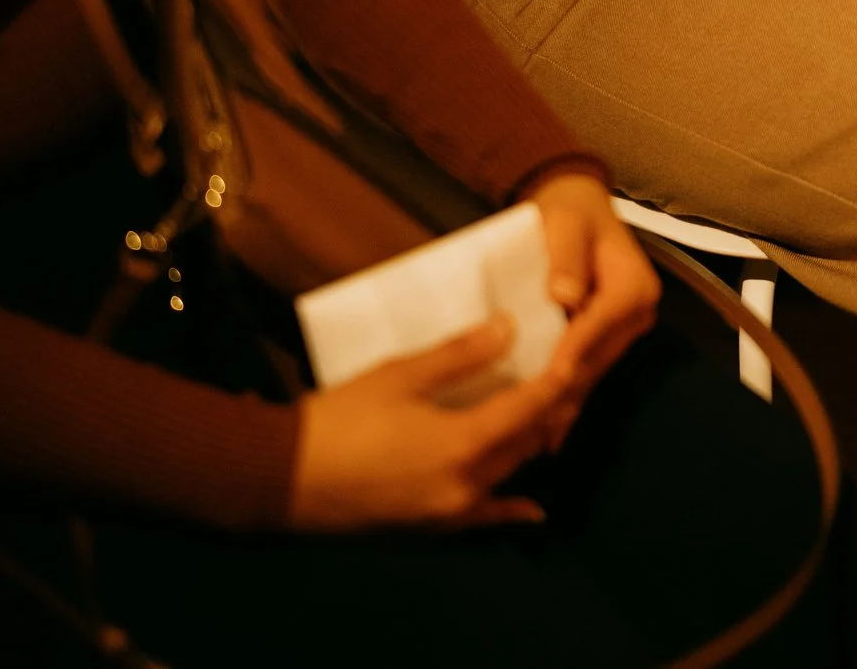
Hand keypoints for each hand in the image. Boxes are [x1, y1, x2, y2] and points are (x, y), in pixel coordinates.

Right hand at [289, 318, 570, 531]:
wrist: (279, 480)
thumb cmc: (338, 420)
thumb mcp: (399, 375)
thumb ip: (459, 355)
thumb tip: (509, 328)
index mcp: (463, 445)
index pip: (530, 409)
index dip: (557, 382)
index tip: (577, 355)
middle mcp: (467, 486)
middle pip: (527, 444)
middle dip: (550, 411)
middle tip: (566, 379)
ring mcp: (450, 514)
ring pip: (509, 474)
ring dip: (530, 446)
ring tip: (548, 416)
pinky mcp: (430, 529)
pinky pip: (484, 518)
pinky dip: (509, 510)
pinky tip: (532, 511)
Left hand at [532, 169, 659, 444]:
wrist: (576, 210)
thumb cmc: (569, 214)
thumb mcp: (565, 224)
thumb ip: (565, 257)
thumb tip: (565, 295)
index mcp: (633, 285)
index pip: (601, 321)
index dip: (575, 348)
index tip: (550, 376)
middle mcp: (637, 313)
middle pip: (598, 356)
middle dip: (566, 388)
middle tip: (532, 422)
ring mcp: (624, 332)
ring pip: (592, 372)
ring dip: (565, 403)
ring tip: (534, 439)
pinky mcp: (607, 343)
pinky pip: (588, 374)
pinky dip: (568, 402)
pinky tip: (549, 437)